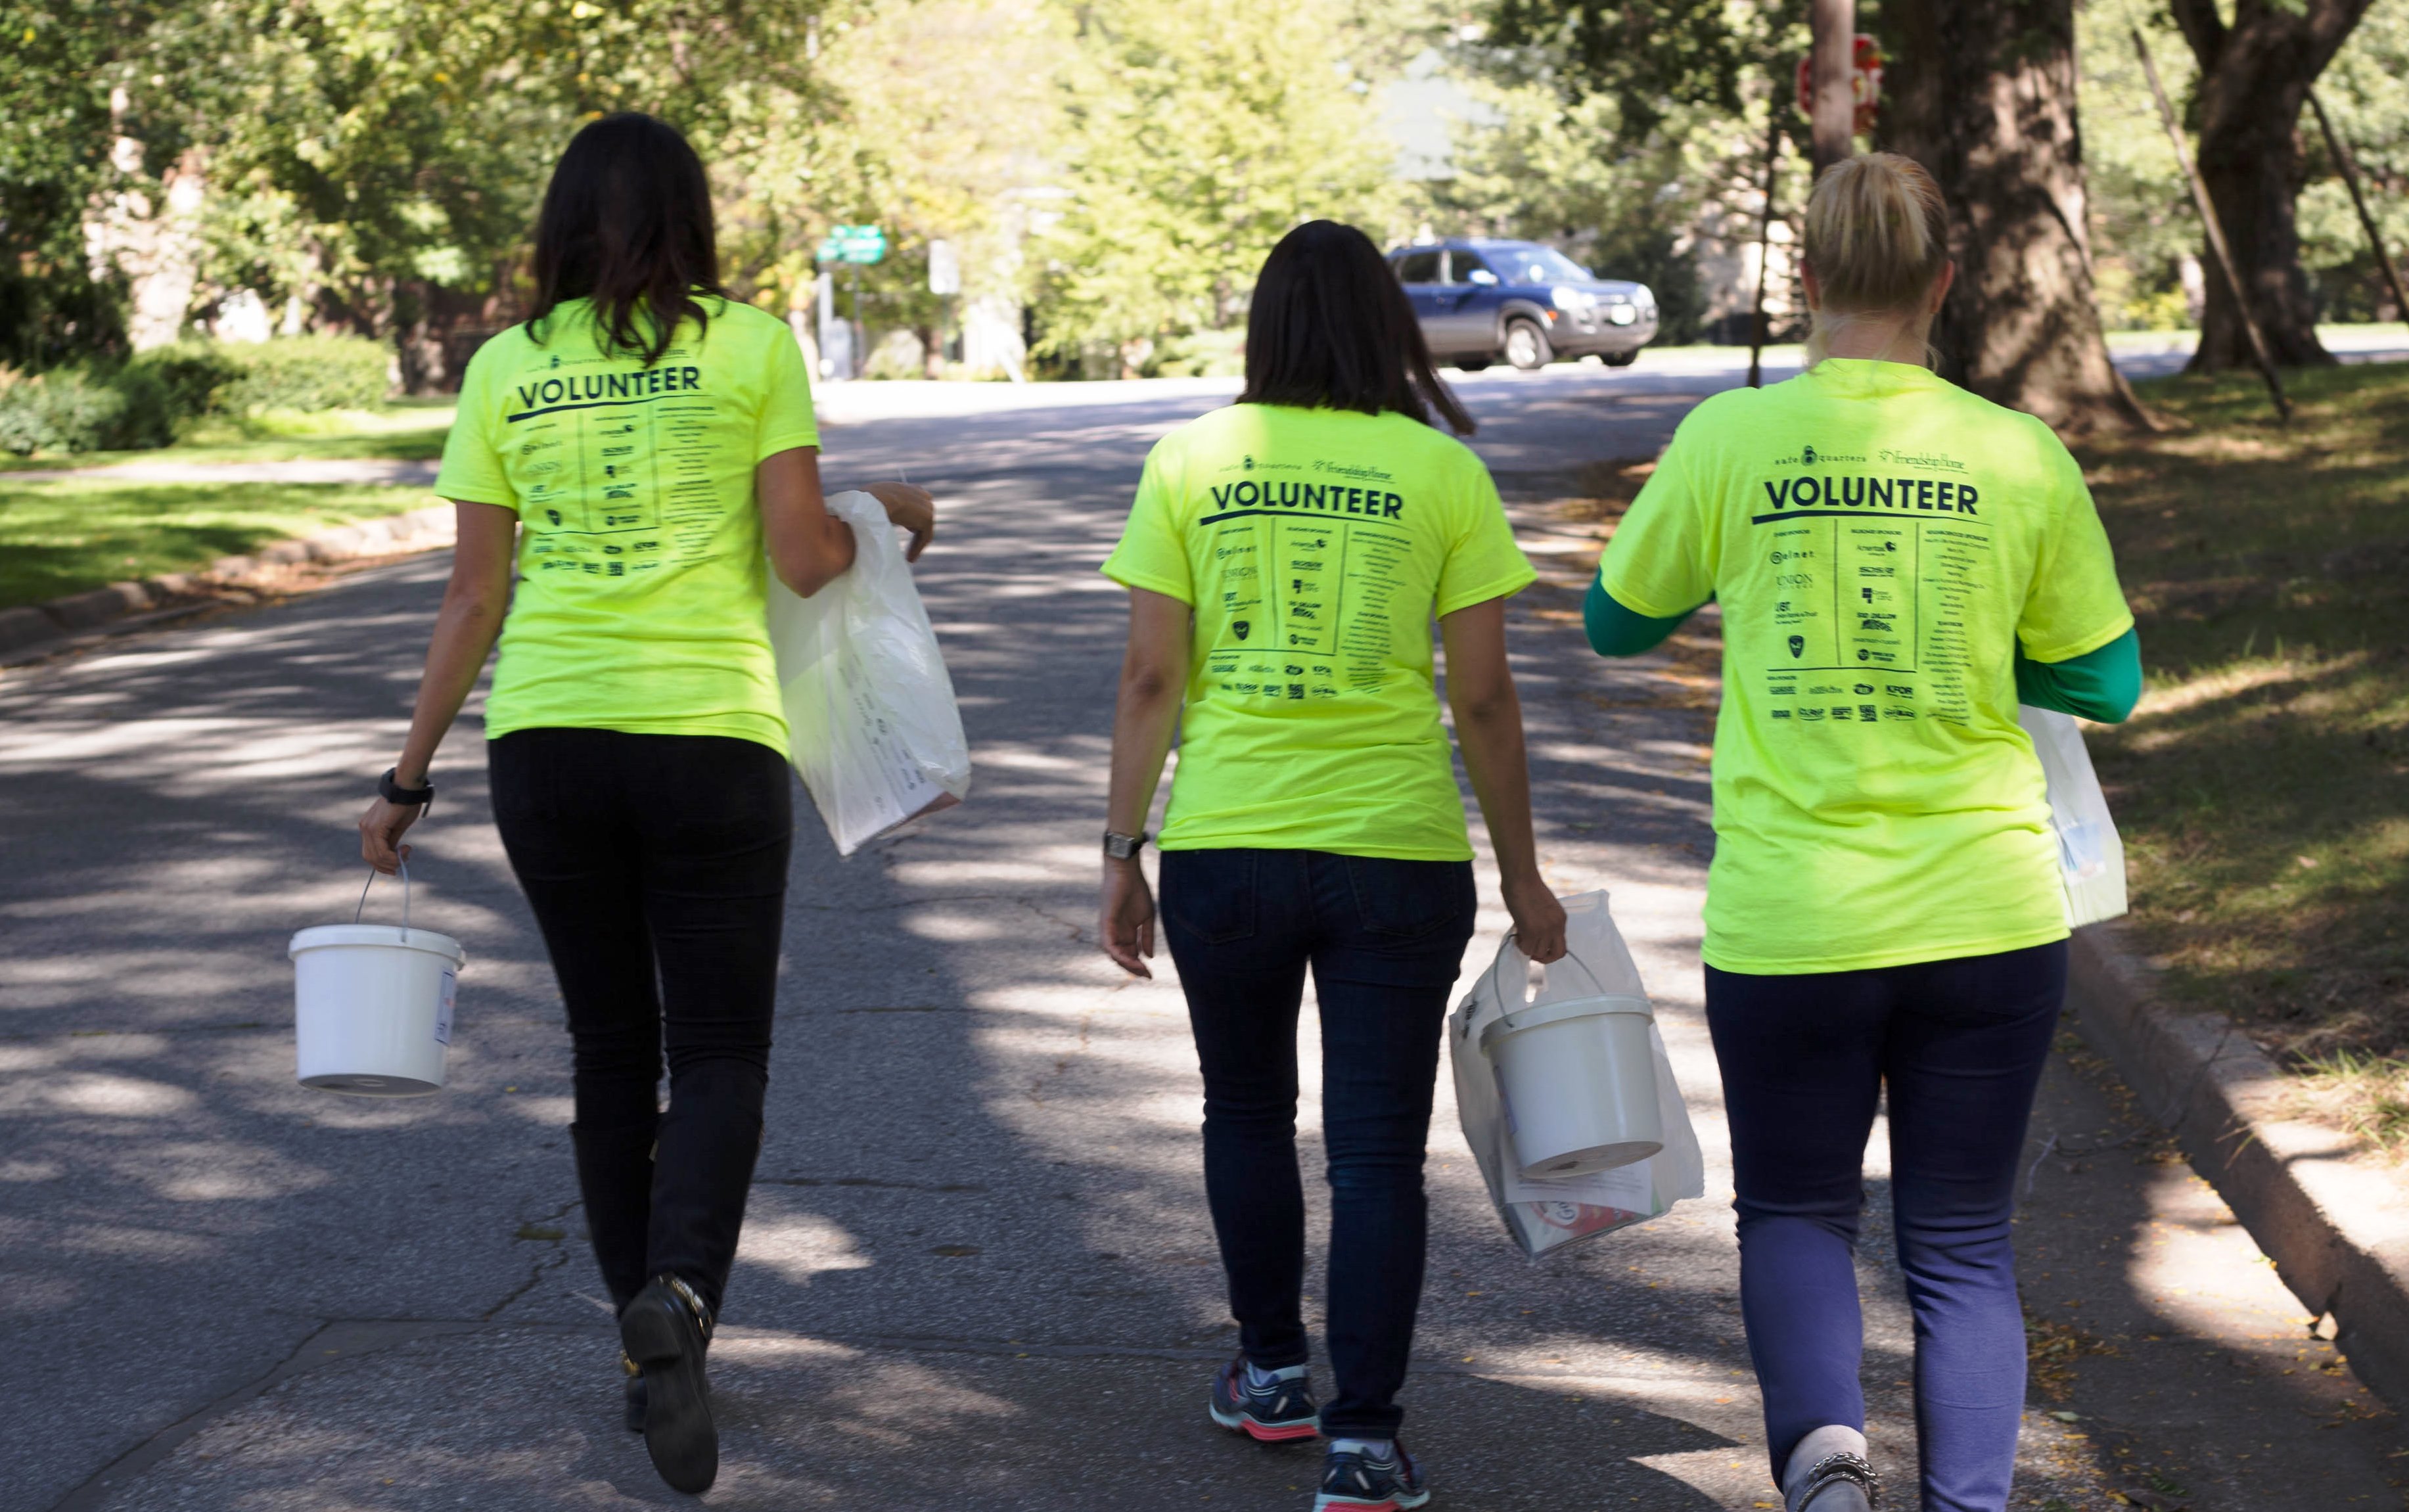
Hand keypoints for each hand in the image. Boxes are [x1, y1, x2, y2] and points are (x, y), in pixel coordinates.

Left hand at [359, 794, 422, 874]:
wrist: (407, 788)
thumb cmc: (406, 804)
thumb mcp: (398, 828)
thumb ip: (392, 841)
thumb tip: (393, 855)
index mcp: (368, 828)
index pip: (370, 853)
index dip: (382, 864)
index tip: (397, 867)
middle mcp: (364, 828)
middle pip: (370, 858)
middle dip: (387, 865)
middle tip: (404, 861)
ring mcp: (367, 828)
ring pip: (375, 857)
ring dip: (392, 861)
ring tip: (407, 853)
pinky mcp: (375, 828)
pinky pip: (381, 851)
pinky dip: (393, 857)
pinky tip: (404, 850)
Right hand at [863, 482, 934, 561]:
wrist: (872, 502)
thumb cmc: (864, 502)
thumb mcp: (872, 502)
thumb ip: (880, 507)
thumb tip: (870, 518)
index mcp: (906, 488)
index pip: (914, 505)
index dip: (910, 520)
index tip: (905, 531)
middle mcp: (919, 493)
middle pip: (922, 516)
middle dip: (916, 532)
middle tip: (908, 550)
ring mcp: (925, 505)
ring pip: (924, 528)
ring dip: (917, 543)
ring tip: (908, 558)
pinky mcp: (927, 517)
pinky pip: (926, 536)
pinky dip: (918, 548)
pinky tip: (910, 558)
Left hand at [1099, 858, 1155, 977]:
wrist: (1127, 872)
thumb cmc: (1137, 890)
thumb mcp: (1147, 918)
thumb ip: (1147, 937)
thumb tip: (1149, 957)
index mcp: (1126, 932)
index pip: (1131, 954)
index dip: (1139, 966)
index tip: (1151, 975)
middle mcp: (1116, 933)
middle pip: (1122, 958)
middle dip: (1134, 969)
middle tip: (1146, 975)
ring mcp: (1109, 930)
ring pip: (1114, 955)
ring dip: (1127, 964)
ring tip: (1140, 969)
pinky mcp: (1105, 925)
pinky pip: (1110, 945)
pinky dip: (1119, 955)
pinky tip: (1131, 960)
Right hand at [1502, 872, 1566, 963]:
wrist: (1521, 878)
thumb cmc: (1528, 886)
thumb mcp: (1545, 907)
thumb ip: (1544, 921)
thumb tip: (1535, 934)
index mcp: (1561, 919)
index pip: (1562, 944)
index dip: (1551, 949)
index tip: (1540, 946)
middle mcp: (1557, 926)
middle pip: (1557, 954)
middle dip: (1545, 958)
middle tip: (1532, 951)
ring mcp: (1545, 930)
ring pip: (1539, 953)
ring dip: (1529, 948)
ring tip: (1521, 937)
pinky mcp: (1531, 931)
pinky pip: (1526, 949)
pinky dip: (1520, 945)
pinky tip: (1517, 935)